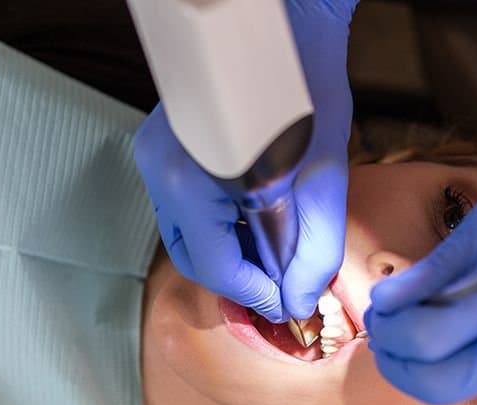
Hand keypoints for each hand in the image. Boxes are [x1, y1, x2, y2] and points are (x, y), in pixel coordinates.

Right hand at [133, 0, 357, 321]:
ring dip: (229, 253)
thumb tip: (298, 299)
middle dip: (239, 278)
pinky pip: (184, 208)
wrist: (286, 26)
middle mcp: (159, 170)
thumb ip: (314, 248)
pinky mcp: (161, 149)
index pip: (214, 265)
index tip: (287, 303)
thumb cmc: (305, 88)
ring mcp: (154, 158)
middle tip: (282, 282)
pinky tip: (252, 219)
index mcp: (189, 179)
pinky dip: (217, 225)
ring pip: (187, 235)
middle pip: (193, 255)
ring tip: (273, 248)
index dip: (254, 293)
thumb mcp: (322, 176)